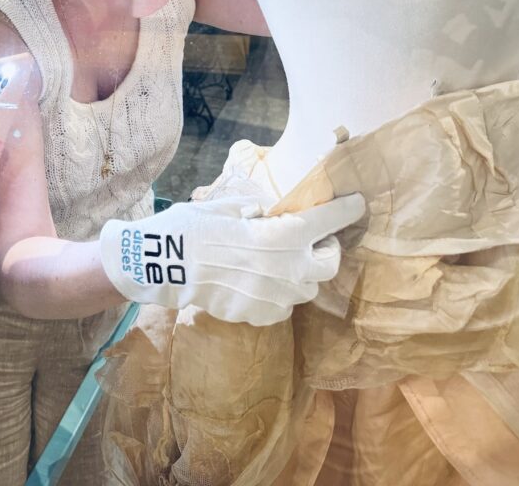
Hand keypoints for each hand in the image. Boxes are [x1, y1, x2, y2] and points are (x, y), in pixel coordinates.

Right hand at [99, 193, 365, 325]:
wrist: (161, 266)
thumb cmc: (190, 228)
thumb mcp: (223, 205)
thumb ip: (254, 207)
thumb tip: (267, 211)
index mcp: (282, 235)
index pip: (329, 220)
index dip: (347, 210)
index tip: (357, 204)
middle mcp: (287, 268)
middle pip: (330, 265)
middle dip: (327, 251)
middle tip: (313, 243)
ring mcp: (274, 295)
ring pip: (307, 289)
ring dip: (300, 275)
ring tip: (280, 265)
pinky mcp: (259, 315)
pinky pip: (282, 307)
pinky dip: (278, 295)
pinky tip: (259, 283)